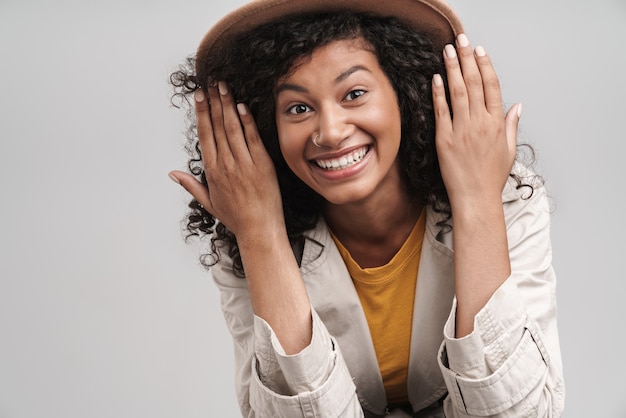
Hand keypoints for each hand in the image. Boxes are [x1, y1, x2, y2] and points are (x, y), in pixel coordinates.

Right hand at [169, 82, 283, 238]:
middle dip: (213, 102)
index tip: (199, 96)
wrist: (259, 229)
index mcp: (212, 171)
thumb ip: (190, 185)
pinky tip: (243, 106)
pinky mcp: (263, 165)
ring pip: (233, 129)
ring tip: (224, 87)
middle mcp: (226, 165)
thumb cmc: (235, 217)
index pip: (204, 135)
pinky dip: (248, 122)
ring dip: (228, 106)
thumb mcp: (208, 202)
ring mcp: (245, 164)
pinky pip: (253, 139)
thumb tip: (171, 173)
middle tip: (211, 82)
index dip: (201, 113)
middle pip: (217, 127)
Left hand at [432, 34, 519, 211]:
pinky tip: (435, 78)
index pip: (492, 86)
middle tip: (460, 40)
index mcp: (497, 124)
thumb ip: (511, 125)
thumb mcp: (509, 150)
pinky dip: (438, 94)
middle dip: (466, 59)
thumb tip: (517, 106)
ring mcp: (461, 130)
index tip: (479, 51)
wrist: (475, 198)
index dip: (485, 66)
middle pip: (474, 83)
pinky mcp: (444, 140)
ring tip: (447, 51)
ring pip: (457, 92)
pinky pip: (441, 112)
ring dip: (451, 69)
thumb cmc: (492, 177)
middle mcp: (480, 123)